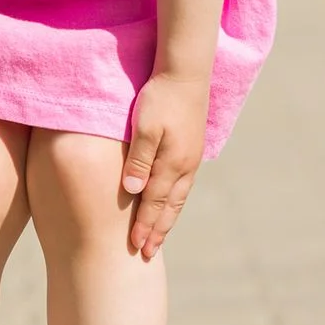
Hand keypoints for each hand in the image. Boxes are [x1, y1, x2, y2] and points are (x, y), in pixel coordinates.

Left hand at [121, 72, 207, 259]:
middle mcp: (185, 166)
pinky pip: (182, 184)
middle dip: (158, 231)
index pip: (155, 204)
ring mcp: (191, 158)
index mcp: (173, 164)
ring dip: (167, 218)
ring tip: (158, 235)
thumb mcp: (144, 127)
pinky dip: (174, 201)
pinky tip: (169, 204)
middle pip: (169, 207)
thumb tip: (133, 192)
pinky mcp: (191, 148)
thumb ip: (139, 160)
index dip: (145, 227)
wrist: (185, 71)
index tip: (135, 247)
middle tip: (148, 252)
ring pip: (178, 197)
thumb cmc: (160, 97)